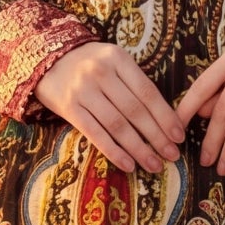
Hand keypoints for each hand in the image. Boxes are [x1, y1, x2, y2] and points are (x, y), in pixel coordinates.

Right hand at [35, 41, 183, 173]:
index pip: (147, 92)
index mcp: (118, 59)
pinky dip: (114, 151)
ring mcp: (83, 91)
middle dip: (157, 136)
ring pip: (117, 125)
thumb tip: (165, 118)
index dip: (165, 116)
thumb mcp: (113, 62)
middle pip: (135, 110)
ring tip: (154, 164)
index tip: (179, 136)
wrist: (46, 60)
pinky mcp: (68, 108)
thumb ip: (134, 83)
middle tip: (173, 155)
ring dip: (139, 149)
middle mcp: (100, 72)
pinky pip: (95, 133)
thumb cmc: (89, 65)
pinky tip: (129, 164)